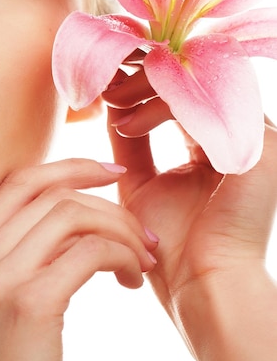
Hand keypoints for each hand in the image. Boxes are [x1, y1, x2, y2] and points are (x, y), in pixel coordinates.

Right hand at [0, 159, 156, 360]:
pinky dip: (121, 256)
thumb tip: (65, 240)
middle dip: (105, 197)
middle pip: (50, 190)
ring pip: (74, 214)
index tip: (106, 175)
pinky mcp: (29, 304)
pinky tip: (129, 281)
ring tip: (141, 262)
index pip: (18, 183)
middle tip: (140, 229)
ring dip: (120, 230)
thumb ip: (11, 269)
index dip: (67, 168)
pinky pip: (89, 251)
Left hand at [104, 68, 276, 323]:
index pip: (177, 94)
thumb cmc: (168, 245)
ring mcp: (252, 136)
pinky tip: (128, 125)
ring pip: (196, 82)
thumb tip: (110, 107)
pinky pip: (204, 104)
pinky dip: (159, 107)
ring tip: (110, 102)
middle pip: (190, 78)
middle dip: (142, 75)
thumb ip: (130, 145)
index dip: (140, 83)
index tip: (101, 86)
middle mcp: (236, 133)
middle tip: (104, 83)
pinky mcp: (259, 145)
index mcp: (213, 142)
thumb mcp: (140, 184)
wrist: (199, 285)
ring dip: (145, 85)